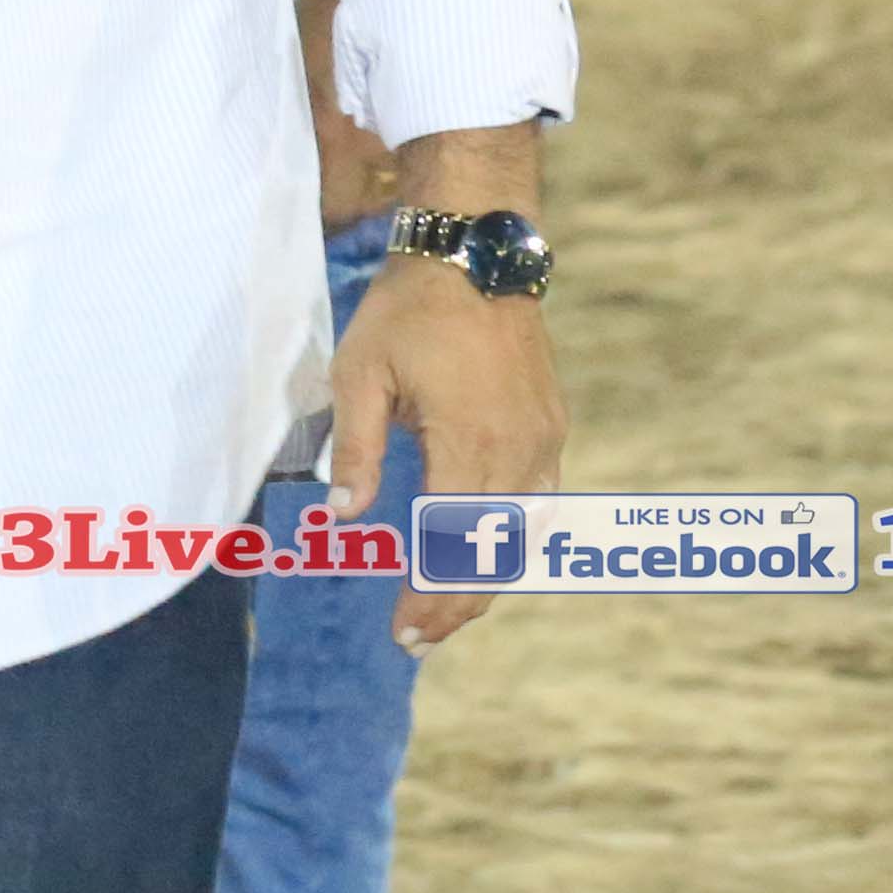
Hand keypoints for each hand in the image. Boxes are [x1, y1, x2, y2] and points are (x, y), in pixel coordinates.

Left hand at [336, 260, 561, 657]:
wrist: (476, 252)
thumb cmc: (409, 311)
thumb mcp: (361, 374)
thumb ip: (356, 450)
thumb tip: (341, 516)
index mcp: (467, 441)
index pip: (449, 542)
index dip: (427, 594)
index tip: (403, 631)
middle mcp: (517, 450)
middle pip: (492, 553)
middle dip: (454, 604)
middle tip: (416, 640)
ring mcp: (542, 440)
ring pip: (522, 535)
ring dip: (485, 580)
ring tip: (445, 614)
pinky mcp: (552, 428)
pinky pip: (540, 504)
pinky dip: (513, 541)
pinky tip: (486, 560)